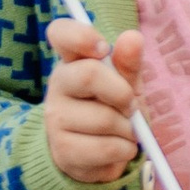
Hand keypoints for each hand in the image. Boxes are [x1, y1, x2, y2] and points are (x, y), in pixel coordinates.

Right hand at [44, 15, 144, 185]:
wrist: (99, 156)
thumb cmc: (114, 108)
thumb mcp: (126, 83)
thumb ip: (129, 63)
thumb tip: (133, 37)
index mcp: (73, 61)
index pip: (61, 33)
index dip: (81, 35)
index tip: (103, 48)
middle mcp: (58, 85)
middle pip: (89, 74)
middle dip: (123, 93)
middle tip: (131, 107)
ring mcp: (56, 119)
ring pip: (104, 118)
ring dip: (129, 129)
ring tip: (126, 131)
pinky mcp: (63, 151)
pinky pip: (107, 148)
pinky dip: (126, 150)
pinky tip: (120, 148)